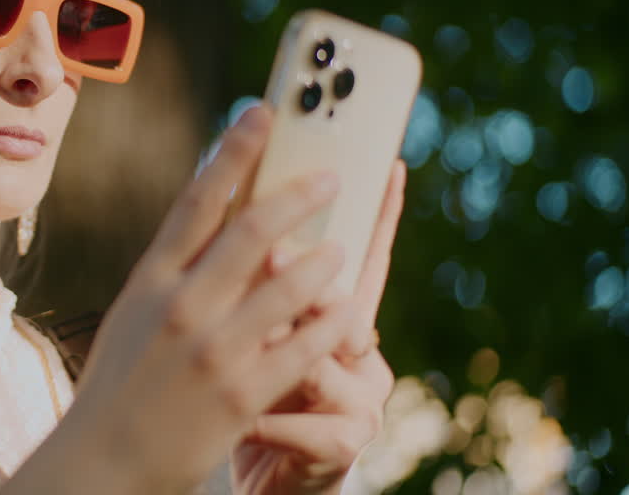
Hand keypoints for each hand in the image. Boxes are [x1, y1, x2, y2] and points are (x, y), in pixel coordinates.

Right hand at [42, 105, 355, 493]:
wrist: (102, 463)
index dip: (233, 149)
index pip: (197, 199)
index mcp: (150, 280)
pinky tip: (348, 309)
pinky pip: (305, 346)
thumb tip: (214, 220)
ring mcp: (214, 351)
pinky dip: (331, 321)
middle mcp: (181, 306)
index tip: (263, 112)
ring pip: (288, 285)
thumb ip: (174, 271)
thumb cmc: (119, 384)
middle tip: (331, 175)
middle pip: (251, 230)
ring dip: (324, 260)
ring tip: (341, 250)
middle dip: (298, 194)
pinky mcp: (243, 395)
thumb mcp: (134, 314)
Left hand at [230, 160, 406, 494]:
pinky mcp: (344, 443)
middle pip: (343, 300)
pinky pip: (302, 423)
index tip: (389, 165)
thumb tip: (243, 224)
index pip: (364, 257)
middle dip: (300, 277)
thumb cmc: (253, 394)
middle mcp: (361, 352)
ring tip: (239, 345)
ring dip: (274, 350)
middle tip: (266, 258)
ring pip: (321, 359)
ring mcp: (361, 397)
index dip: (379, 214)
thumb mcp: (255, 335)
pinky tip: (241, 422)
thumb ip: (257, 287)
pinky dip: (265, 420)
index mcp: (341, 319)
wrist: (267, 478)